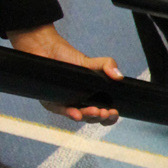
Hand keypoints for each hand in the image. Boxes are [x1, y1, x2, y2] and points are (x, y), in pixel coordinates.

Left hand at [8, 23, 122, 121]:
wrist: (47, 49)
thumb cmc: (69, 58)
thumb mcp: (92, 62)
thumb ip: (107, 65)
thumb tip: (119, 76)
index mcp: (92, 98)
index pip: (103, 114)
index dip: (110, 116)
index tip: (114, 111)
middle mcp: (79, 104)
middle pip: (93, 118)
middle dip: (101, 118)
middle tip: (106, 112)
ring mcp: (66, 104)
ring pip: (79, 117)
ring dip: (88, 116)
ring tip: (96, 111)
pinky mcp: (52, 102)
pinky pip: (61, 111)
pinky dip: (70, 114)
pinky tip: (77, 114)